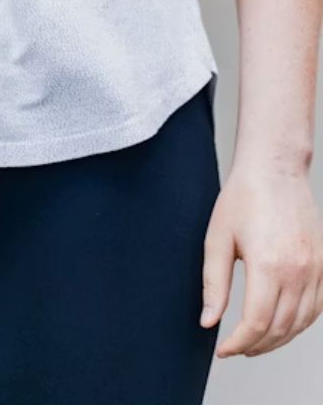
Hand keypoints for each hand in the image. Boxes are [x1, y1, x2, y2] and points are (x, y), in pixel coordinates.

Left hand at [202, 154, 322, 356]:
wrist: (276, 171)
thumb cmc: (242, 199)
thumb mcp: (216, 240)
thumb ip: (214, 284)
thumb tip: (208, 321)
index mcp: (269, 266)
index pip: (256, 323)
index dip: (237, 343)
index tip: (221, 349)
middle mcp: (299, 272)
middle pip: (280, 328)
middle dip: (255, 346)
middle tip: (233, 349)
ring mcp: (317, 270)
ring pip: (301, 322)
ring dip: (277, 339)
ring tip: (253, 343)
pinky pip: (317, 308)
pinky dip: (299, 324)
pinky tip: (280, 325)